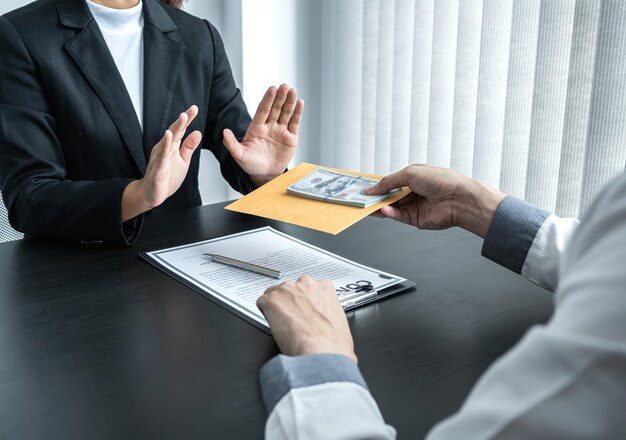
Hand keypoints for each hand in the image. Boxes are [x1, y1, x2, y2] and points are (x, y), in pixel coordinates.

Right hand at [122, 106, 201, 220]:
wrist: (152, 194)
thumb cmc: (166, 177)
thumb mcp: (183, 161)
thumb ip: (189, 147)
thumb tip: (197, 132)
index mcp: (172, 146)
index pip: (181, 130)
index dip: (188, 120)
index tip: (194, 108)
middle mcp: (165, 148)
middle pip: (175, 131)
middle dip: (183, 120)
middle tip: (191, 109)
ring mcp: (161, 156)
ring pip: (169, 140)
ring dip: (176, 128)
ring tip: (183, 117)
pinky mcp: (158, 167)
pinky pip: (162, 154)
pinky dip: (165, 144)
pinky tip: (168, 135)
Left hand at [223, 84, 303, 186]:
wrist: (265, 175)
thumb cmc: (251, 164)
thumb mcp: (240, 155)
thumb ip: (232, 144)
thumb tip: (224, 132)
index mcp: (256, 127)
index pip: (263, 110)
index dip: (267, 99)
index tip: (272, 89)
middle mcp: (269, 126)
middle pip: (275, 108)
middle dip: (279, 97)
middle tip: (284, 86)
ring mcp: (280, 130)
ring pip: (285, 113)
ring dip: (289, 102)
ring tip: (292, 90)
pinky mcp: (291, 137)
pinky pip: (294, 123)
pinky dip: (298, 113)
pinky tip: (300, 103)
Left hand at [257, 275, 356, 362]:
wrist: (321, 352)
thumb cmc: (332, 344)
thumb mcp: (339, 322)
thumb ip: (328, 314)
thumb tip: (325, 322)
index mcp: (325, 288)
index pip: (309, 287)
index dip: (305, 301)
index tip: (304, 311)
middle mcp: (306, 284)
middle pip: (291, 288)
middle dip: (290, 302)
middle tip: (293, 319)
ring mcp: (287, 290)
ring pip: (275, 294)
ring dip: (277, 307)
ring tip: (283, 325)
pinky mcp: (271, 300)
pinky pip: (262, 303)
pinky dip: (265, 314)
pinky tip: (274, 326)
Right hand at [365, 164, 504, 237]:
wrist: (458, 199)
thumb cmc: (441, 180)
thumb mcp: (410, 174)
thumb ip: (389, 182)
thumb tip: (372, 188)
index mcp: (412, 178)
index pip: (390, 182)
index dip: (377, 185)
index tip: (363, 188)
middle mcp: (412, 192)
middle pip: (388, 196)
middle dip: (375, 197)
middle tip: (361, 199)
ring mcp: (413, 206)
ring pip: (391, 207)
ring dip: (379, 207)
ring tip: (367, 206)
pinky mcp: (415, 219)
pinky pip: (398, 216)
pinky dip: (390, 214)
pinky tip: (384, 210)